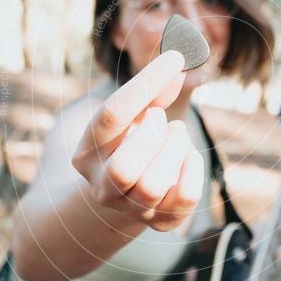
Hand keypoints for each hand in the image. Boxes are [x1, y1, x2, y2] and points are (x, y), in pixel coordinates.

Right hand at [71, 50, 204, 231]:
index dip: (147, 83)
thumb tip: (177, 65)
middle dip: (153, 135)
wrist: (125, 196)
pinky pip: (183, 198)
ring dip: (174, 151)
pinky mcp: (160, 222)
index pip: (112, 115)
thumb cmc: (130, 143)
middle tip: (162, 119)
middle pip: (124, 168)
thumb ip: (151, 92)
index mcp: (87, 152)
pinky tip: (188, 156)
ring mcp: (130, 208)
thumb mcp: (131, 116)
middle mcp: (101, 186)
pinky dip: (193, 170)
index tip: (174, 58)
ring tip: (175, 135)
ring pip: (152, 186)